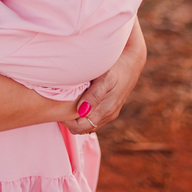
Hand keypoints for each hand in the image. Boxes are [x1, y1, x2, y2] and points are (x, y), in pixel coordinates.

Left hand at [61, 18, 146, 135]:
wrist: (132, 62)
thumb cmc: (116, 67)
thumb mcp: (105, 79)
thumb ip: (94, 96)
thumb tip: (81, 112)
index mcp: (106, 110)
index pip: (81, 128)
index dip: (67, 122)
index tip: (58, 109)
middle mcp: (108, 114)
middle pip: (83, 129)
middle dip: (70, 122)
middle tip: (59, 106)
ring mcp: (110, 113)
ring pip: (88, 125)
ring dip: (77, 119)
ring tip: (67, 104)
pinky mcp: (111, 109)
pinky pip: (94, 118)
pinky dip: (84, 115)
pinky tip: (79, 101)